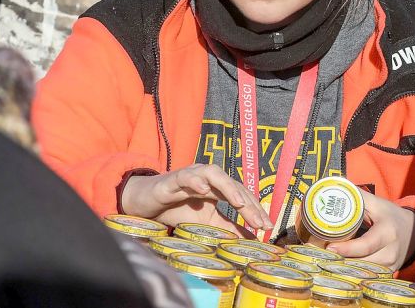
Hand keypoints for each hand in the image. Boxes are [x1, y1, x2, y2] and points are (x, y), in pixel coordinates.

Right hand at [120, 163, 272, 236]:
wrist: (147, 203)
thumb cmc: (178, 209)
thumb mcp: (207, 223)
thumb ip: (228, 229)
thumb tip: (251, 240)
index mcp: (219, 188)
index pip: (242, 195)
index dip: (256, 209)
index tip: (267, 226)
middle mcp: (209, 178)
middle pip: (234, 185)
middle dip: (248, 203)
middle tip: (259, 221)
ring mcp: (192, 175)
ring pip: (214, 174)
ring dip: (228, 186)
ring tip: (238, 203)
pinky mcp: (174, 178)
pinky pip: (187, 176)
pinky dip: (196, 181)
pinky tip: (204, 191)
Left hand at [326, 190, 414, 270]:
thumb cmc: (392, 216)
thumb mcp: (378, 204)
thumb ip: (359, 197)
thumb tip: (337, 187)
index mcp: (387, 233)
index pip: (365, 245)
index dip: (347, 249)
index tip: (330, 246)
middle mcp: (390, 253)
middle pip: (361, 262)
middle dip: (340, 260)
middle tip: (320, 254)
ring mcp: (390, 266)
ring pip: (362, 272)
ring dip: (344, 268)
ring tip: (326, 260)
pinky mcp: (387, 274)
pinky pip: (367, 276)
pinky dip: (353, 272)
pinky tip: (339, 268)